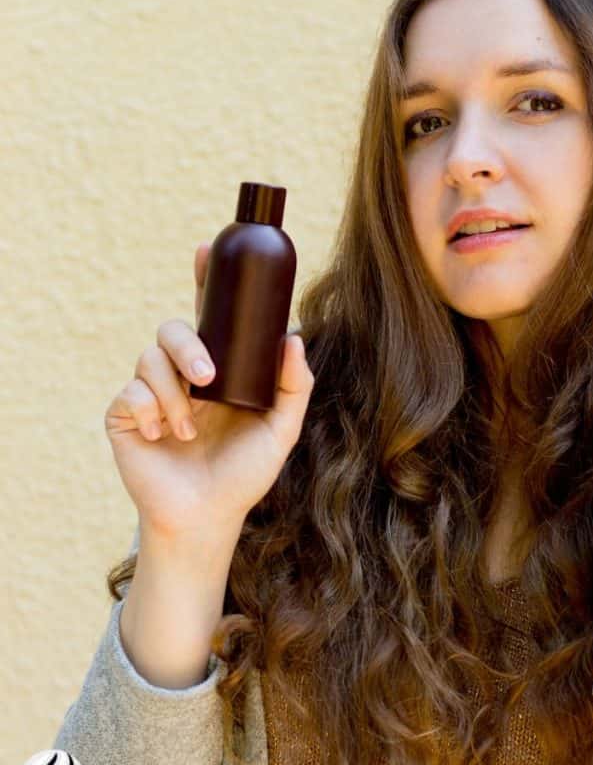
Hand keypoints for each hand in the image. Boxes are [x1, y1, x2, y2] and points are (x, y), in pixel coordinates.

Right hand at [104, 241, 314, 563]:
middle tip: (207, 377)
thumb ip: (294, 387)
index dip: (204, 280)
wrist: (207, 516)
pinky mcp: (125, 416)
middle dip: (187, 345)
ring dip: (172, 393)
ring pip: (148, 357)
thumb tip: (294, 337)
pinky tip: (161, 436)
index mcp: (219, 370)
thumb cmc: (244, 474)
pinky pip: (129, 393)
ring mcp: (151, 393)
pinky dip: (149, 411)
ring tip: (187, 428)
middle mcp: (184, 375)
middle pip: (173, 328)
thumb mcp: (281, 430)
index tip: (205, 248)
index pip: (209, 317)